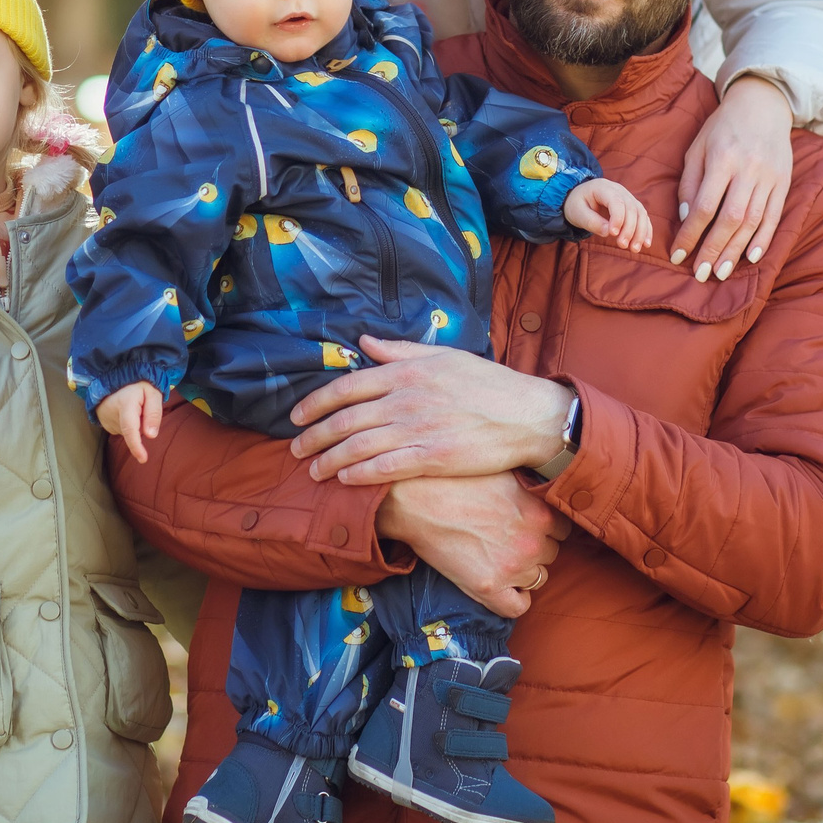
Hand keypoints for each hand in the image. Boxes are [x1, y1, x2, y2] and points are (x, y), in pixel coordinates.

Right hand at [97, 381, 164, 462]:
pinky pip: (121, 429)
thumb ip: (154, 413)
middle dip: (141, 425)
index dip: (136, 446)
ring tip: (132, 406)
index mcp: (126, 403)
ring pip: (126, 432)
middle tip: (142, 407)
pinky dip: (126, 424)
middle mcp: (112, 412)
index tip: (143, 459)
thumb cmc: (137, 385)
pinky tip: (125, 411)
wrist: (115, 377)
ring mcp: (105, 418)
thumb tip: (150, 436)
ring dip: (134, 424)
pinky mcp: (104, 422)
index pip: (130, 429)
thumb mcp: (152, 393)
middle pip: (131, 432)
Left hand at [288, 338, 573, 483]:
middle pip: (345, 420)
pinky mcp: (433, 457)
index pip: (346, 387)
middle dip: (314, 436)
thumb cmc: (487, 384)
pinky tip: (344, 480)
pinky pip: (386, 467)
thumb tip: (364, 342)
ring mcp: (418, 430)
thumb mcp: (444, 356)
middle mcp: (406, 400)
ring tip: (314, 471)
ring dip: (330, 460)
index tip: (296, 416)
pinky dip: (360, 474)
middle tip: (295, 449)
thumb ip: (400, 351)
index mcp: (405, 373)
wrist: (527, 415)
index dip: (315, 403)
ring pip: (359, 446)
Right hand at [377, 474, 564, 618]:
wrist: (416, 499)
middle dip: (535, 549)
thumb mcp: (504, 472)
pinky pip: (517, 607)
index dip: (546, 528)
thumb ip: (530, 485)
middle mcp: (532, 543)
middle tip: (509, 539)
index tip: (530, 526)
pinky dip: (514, 600)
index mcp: (541, 513)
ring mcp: (512, 568)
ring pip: (536, 579)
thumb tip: (543, 486)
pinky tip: (503, 587)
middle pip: (551, 554)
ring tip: (499, 558)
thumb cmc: (456, 479)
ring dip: (523, 572)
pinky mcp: (488, 587)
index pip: (563, 530)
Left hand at [563, 177, 654, 251]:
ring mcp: (628, 197)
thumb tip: (608, 232)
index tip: (613, 234)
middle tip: (622, 245)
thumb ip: (591, 221)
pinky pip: (643, 218)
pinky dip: (646, 230)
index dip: (618, 218)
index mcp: (603, 188)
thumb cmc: (577, 205)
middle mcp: (619, 190)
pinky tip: (646, 244)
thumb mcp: (577, 213)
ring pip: (640, 213)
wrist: (580, 198)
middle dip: (629, 228)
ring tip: (634, 249)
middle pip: (631, 208)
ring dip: (640, 232)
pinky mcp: (633, 207)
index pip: (616, 201)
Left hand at [669, 73, 793, 281]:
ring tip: (721, 272)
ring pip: (753, 221)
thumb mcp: (698, 148)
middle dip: (714, 249)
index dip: (691, 234)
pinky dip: (763, 239)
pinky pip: (774, 216)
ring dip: (736, 250)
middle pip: (731, 218)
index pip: (706, 206)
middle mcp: (749, 169)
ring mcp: (770, 177)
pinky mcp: (784, 182)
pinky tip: (751, 257)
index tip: (678, 255)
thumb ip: (690, 183)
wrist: (763, 105)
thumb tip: (687, 218)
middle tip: (700, 274)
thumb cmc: (722, 128)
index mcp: (723, 159)